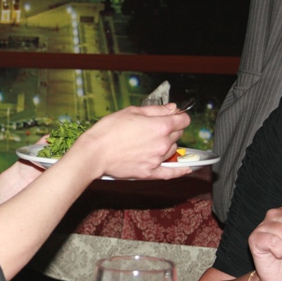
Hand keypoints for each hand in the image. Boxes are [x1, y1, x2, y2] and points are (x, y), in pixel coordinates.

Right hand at [67, 104, 190, 179]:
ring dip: (167, 144)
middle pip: (177, 134)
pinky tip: (186, 169)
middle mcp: (163, 143)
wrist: (95, 153)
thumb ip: (156, 110)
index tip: (174, 115)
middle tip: (153, 127)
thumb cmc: (109, 130)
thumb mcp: (132, 112)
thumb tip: (173, 108)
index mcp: (161, 126)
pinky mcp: (150, 172)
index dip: (179, 115)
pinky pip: (170, 173)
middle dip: (170, 129)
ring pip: (172, 150)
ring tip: (150, 142)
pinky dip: (180, 171)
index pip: (183, 119)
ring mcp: (157, 159)